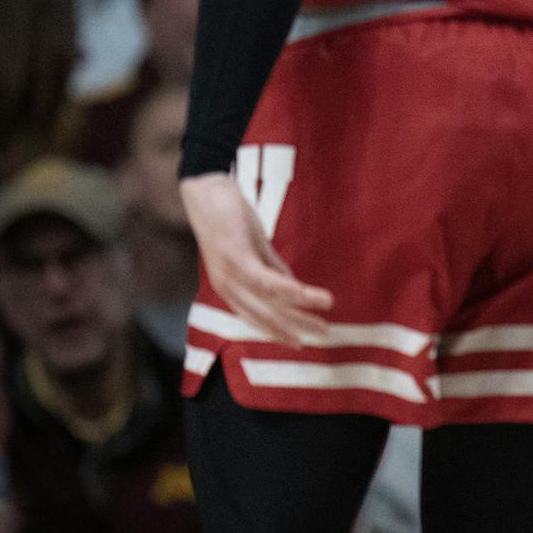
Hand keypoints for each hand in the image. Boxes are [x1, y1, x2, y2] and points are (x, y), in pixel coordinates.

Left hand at [181, 171, 332, 345]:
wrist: (206, 189)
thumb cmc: (229, 217)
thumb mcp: (256, 248)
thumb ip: (273, 269)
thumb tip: (294, 288)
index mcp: (232, 288)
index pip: (258, 319)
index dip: (280, 333)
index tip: (303, 342)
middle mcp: (228, 288)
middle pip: (266, 317)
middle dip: (297, 327)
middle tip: (323, 334)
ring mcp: (230, 274)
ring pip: (268, 302)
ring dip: (300, 310)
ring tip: (327, 310)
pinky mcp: (234, 257)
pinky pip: (264, 280)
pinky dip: (286, 289)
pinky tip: (305, 294)